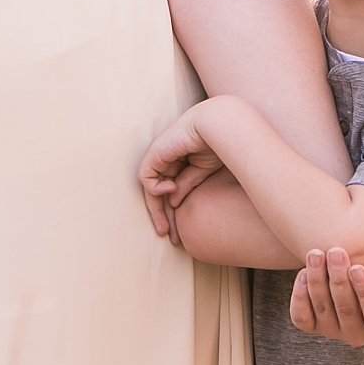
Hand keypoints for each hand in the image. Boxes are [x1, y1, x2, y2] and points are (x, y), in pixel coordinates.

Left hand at [137, 106, 226, 241]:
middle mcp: (167, 160)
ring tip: (166, 230)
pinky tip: (172, 189)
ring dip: (157, 211)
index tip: (180, 233)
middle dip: (163, 216)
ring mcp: (159, 157)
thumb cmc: (215, 145)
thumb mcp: (201, 172)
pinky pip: (146, 178)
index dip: (174, 213)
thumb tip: (174, 203)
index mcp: (179, 163)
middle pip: (159, 194)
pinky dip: (157, 188)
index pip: (171, 192)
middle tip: (170, 237)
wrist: (217, 127)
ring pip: (151, 190)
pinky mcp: (154, 154)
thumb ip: (187, 185)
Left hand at [287, 248, 363, 345]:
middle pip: (346, 310)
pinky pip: (302, 317)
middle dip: (339, 279)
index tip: (358, 267)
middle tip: (335, 251)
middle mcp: (357, 336)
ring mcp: (332, 332)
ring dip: (317, 280)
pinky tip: (303, 272)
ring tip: (316, 254)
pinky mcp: (312, 325)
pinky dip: (299, 296)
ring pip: (322, 310)